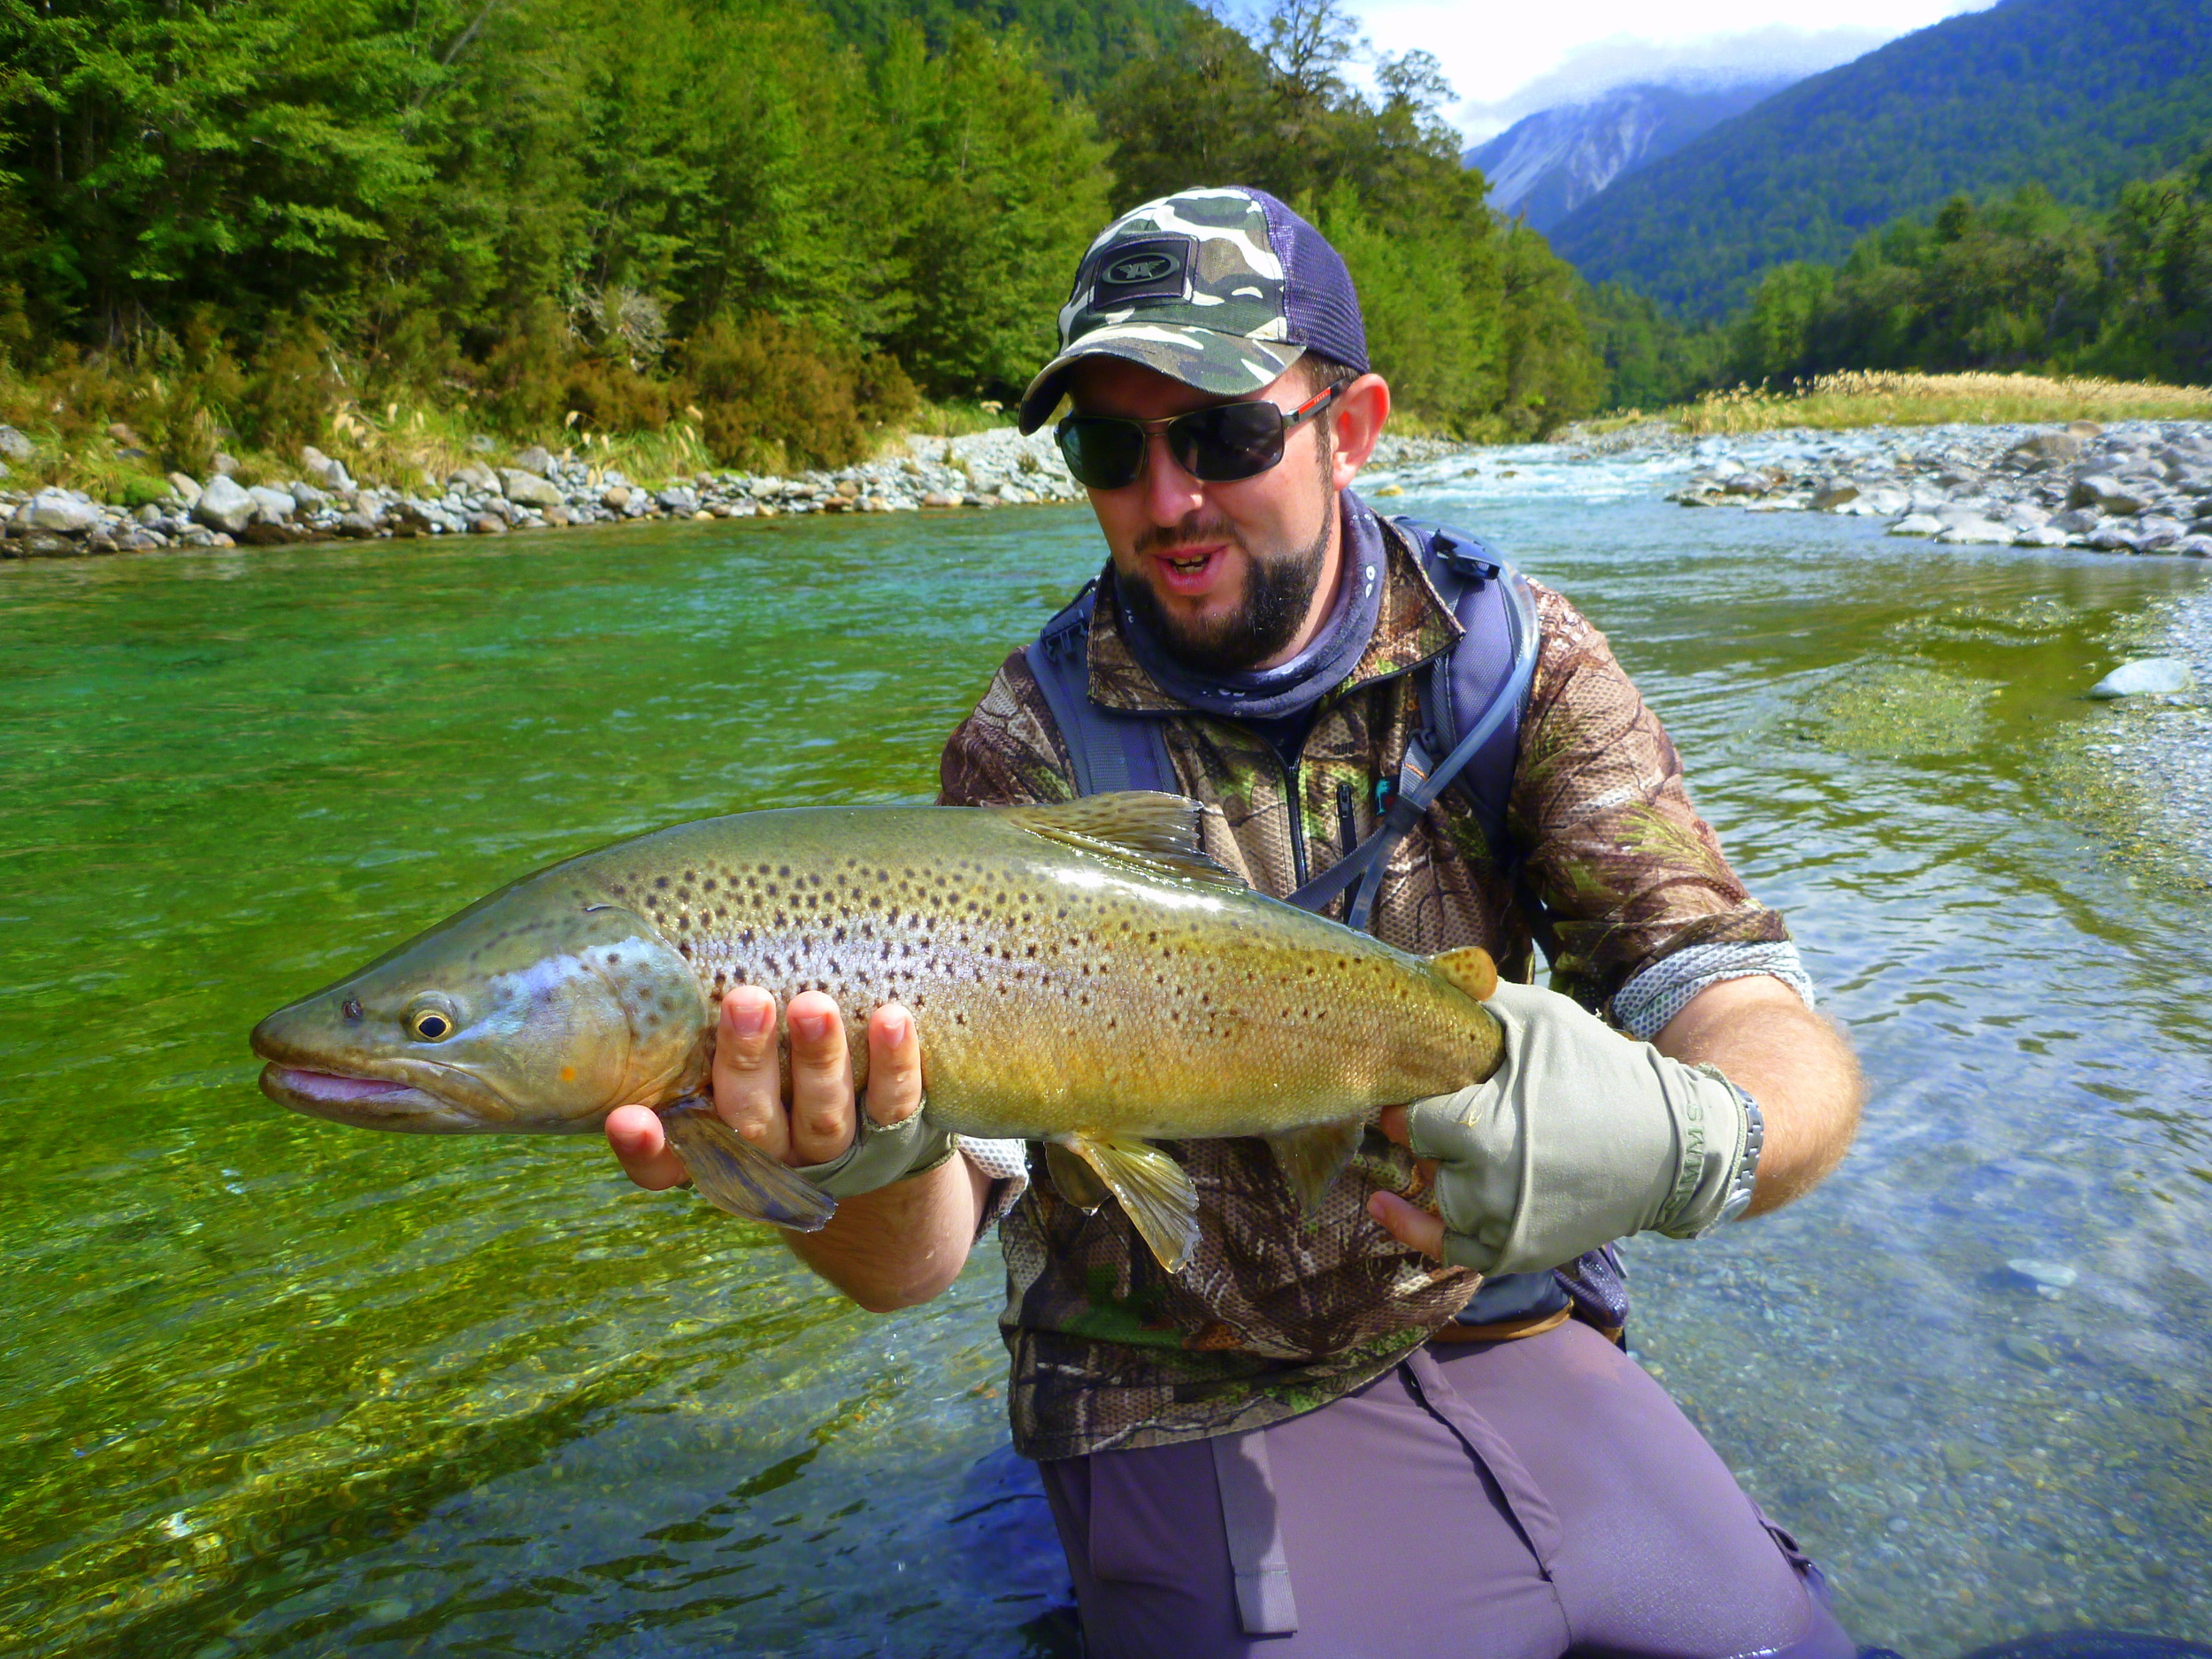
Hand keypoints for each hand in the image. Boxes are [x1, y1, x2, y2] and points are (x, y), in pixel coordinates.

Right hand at [606, 986, 936, 1198]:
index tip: (627, 1117)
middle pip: (749, 1118)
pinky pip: (893, 1103)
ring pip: (823, 1112)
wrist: (873, 1151)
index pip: (664, 1164)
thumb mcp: (725, 1072)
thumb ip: (695, 1033)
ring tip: (813, 1005)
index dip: (644, 1148)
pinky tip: (892, 1018)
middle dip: (746, 1060)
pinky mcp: (892, 1136)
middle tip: (747, 1001)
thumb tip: (674, 942)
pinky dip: (893, 1062)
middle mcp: (769, 1154)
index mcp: (715, 1145)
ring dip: (818, 1058)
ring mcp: (831, 1148)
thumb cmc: (772, 1085)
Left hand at [1365, 978, 1753, 1275]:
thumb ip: (1477, 998)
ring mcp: (1498, 1227)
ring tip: (1454, 1141)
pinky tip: (1384, 1206)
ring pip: (1433, 1195)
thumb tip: (1423, 972)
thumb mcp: (1541, 1019)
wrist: (1672, 1147)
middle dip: (1428, 1130)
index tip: (1414, 1081)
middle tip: (1450, 1107)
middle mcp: (1482, 1189)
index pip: (1406, 1117)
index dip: (1409, 1095)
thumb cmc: (1602, 1072)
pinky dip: (1416, 1229)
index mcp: (1480, 1130)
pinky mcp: (1514, 1252)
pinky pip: (1447, 1249)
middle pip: (1418, 1156)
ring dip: (1436, 1169)